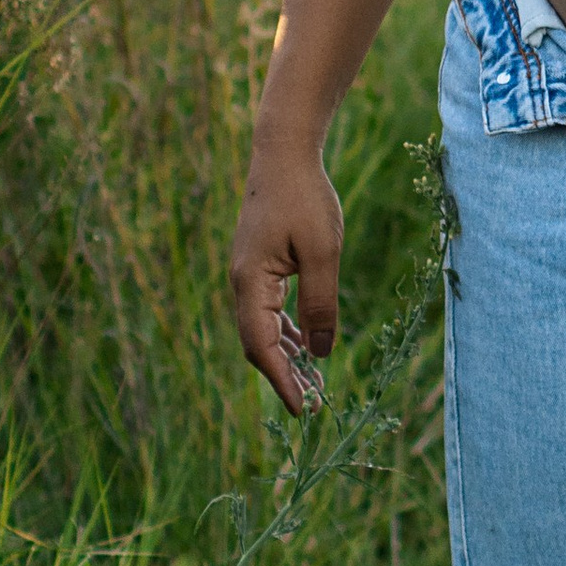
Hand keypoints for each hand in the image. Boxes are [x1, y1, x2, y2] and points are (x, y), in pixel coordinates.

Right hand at [229, 137, 343, 414]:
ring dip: (286, 356)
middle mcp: (242, 284)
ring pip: (263, 329)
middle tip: (313, 404)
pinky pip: (268, 310)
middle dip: (283, 376)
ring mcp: (248, 275)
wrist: (284, 155)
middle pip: (258, 344)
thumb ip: (321, 304)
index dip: (281, 381)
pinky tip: (306, 345)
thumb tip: (320, 354)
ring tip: (314, 383)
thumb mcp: (323, 253)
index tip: (302, 410)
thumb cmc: (306, 199)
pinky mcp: (259, 266)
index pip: (261, 347)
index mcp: (250, 283)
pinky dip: (286, 332)